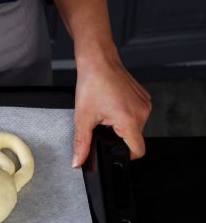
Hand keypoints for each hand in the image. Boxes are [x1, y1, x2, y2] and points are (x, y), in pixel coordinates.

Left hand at [72, 52, 151, 166]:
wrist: (98, 61)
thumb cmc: (92, 84)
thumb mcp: (83, 119)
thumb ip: (82, 144)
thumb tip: (78, 161)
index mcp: (130, 120)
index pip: (137, 151)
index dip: (125, 156)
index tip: (113, 152)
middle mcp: (142, 112)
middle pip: (134, 138)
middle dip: (117, 137)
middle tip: (102, 125)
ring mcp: (145, 104)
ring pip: (135, 127)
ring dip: (120, 126)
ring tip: (106, 113)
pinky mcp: (143, 97)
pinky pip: (136, 114)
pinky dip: (124, 115)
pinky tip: (112, 106)